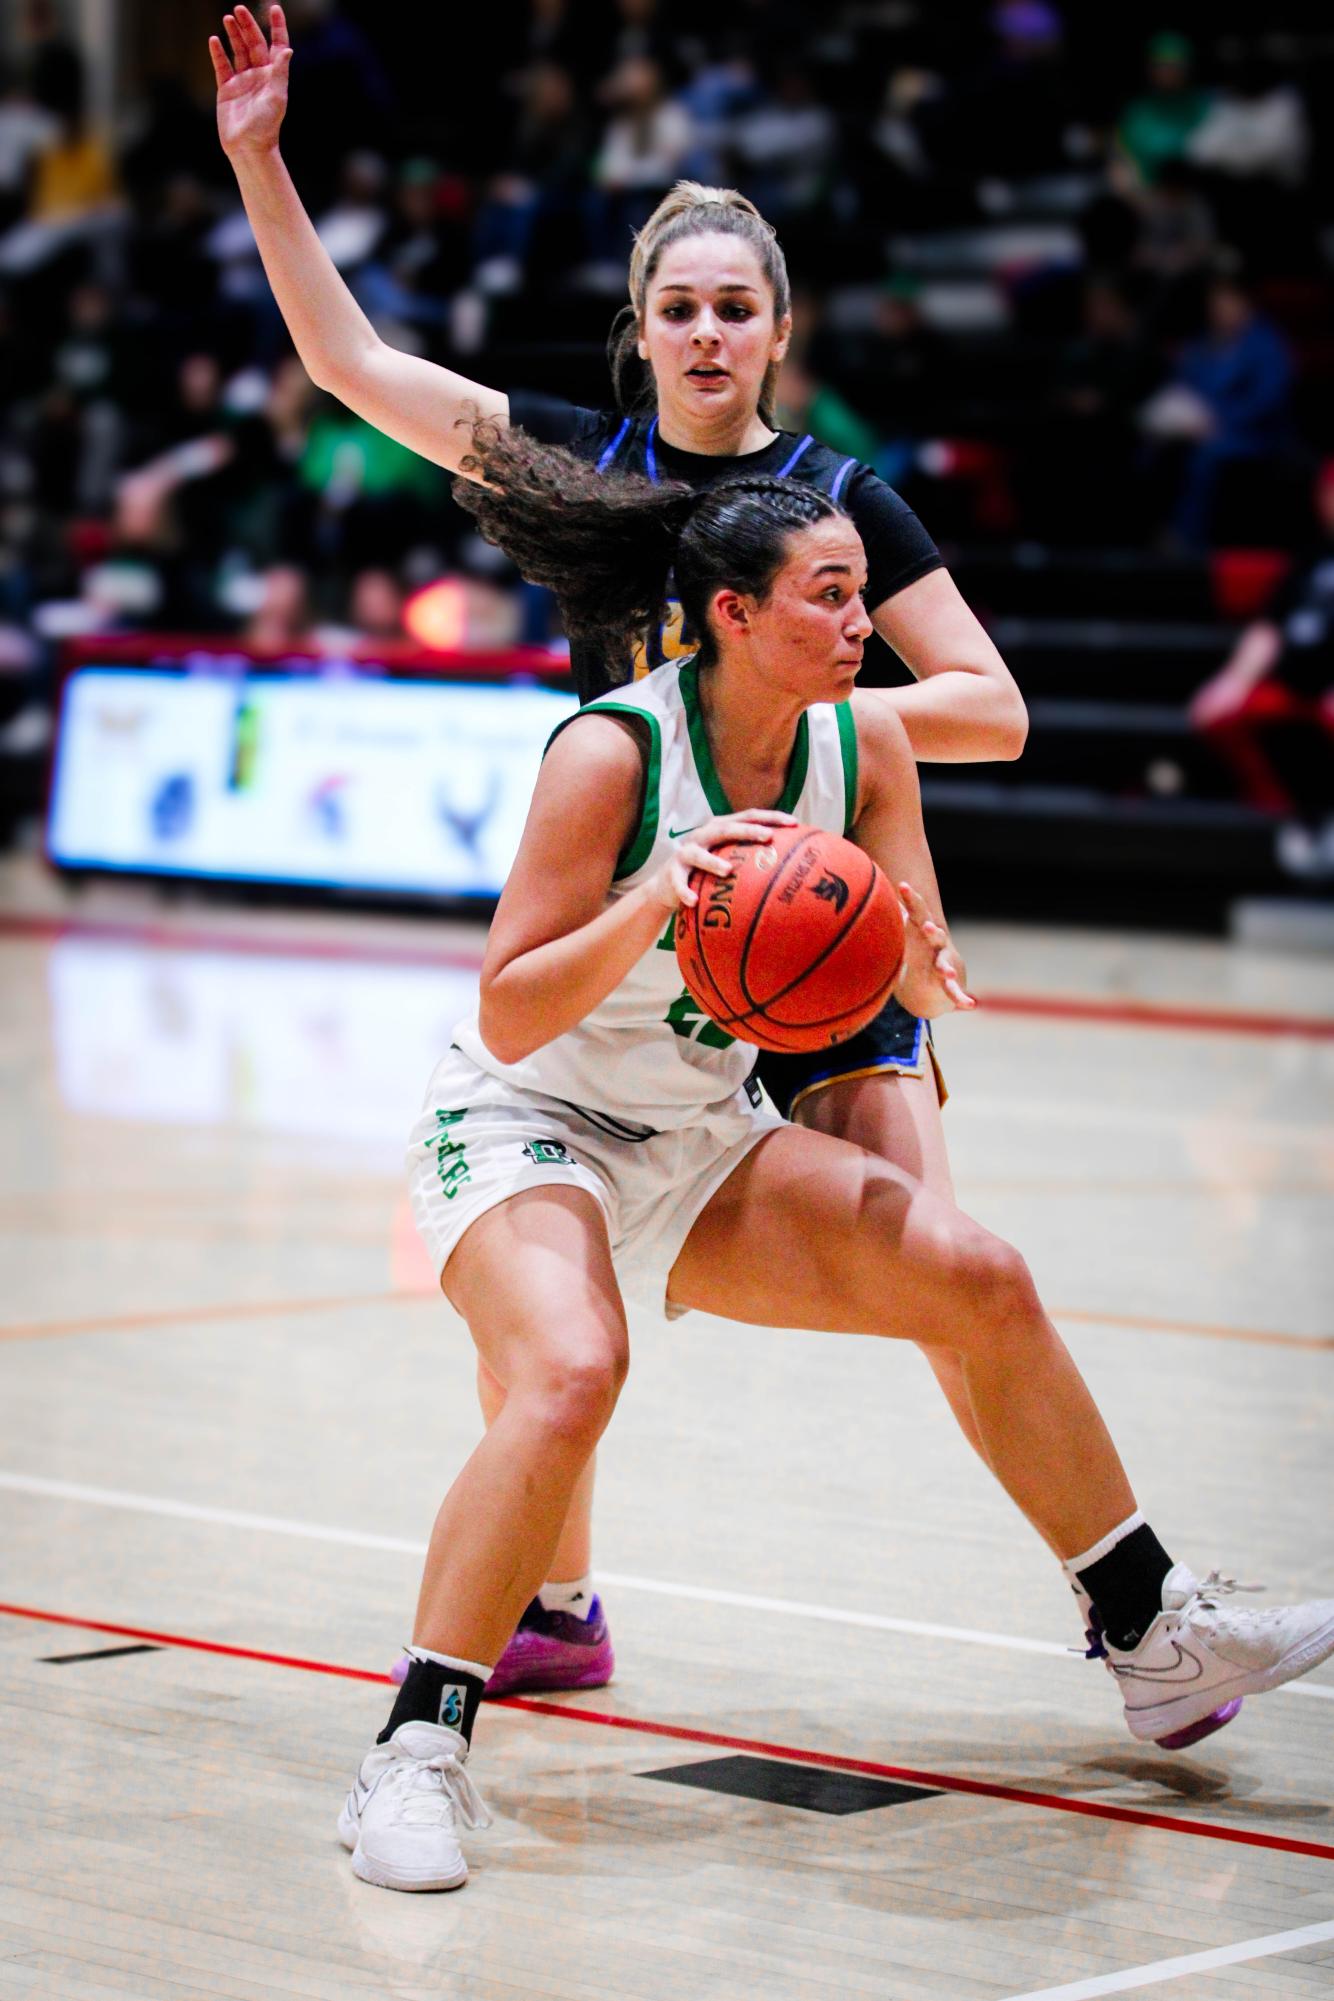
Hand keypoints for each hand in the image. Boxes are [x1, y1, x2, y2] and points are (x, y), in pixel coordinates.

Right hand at [210, 4, 291, 158]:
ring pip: (237, 51)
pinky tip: (214, 40)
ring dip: (233, 34)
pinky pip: (222, 66)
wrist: (248, 148)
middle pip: (254, 44)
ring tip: (228, 18)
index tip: (274, 8)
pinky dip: (218, 53)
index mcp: (274, 76)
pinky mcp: (226, 89)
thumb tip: (287, 49)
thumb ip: (280, 72)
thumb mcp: (277, 97)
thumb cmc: (266, 126)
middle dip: (248, 25)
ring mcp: (242, 81)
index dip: (277, 27)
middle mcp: (258, 76)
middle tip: (239, 9)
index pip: (276, 46)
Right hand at [645, 810, 796, 913]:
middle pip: (726, 828)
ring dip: (712, 862)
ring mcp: (685, 853)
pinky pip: (678, 882)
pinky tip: (693, 900)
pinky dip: (685, 890)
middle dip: (747, 831)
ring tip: (727, 871)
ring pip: (698, 854)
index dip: (771, 817)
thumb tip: (793, 866)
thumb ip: (752, 857)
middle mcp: (703, 835)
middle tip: (768, 837)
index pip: (748, 817)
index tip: (794, 824)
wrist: (666, 886)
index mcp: (720, 828)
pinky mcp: (672, 873)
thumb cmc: (706, 873)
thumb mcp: (729, 860)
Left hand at [894, 881, 974, 1016]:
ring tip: (947, 972)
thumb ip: (889, 913)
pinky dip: (961, 998)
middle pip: (935, 935)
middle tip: (925, 927)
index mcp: (922, 931)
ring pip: (945, 964)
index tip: (903, 886)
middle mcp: (937, 945)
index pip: (918, 912)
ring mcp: (944, 964)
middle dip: (930, 931)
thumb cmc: (915, 950)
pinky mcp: (948, 985)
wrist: (934, 981)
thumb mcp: (901, 933)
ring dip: (945, 968)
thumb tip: (865, 888)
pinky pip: (954, 992)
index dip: (911, 899)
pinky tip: (969, 1004)